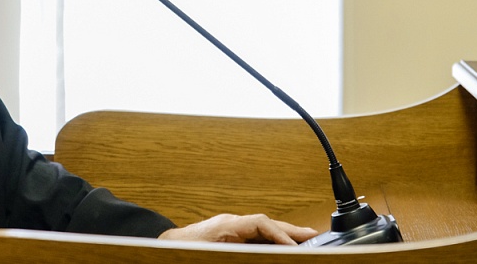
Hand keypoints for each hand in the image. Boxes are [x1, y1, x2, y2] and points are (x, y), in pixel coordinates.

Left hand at [158, 213, 317, 244]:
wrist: (161, 247)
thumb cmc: (180, 250)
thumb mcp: (210, 254)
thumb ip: (238, 252)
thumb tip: (263, 250)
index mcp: (226, 225)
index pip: (260, 223)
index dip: (281, 233)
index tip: (296, 245)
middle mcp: (230, 223)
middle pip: (266, 223)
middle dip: (291, 230)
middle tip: (315, 237)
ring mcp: (230, 228)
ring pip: (262, 228)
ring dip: (283, 235)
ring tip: (306, 241)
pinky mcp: (229, 235)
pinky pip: (255, 234)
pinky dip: (271, 239)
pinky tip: (282, 247)